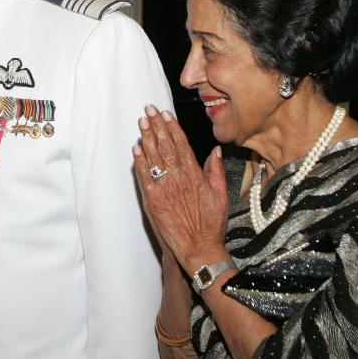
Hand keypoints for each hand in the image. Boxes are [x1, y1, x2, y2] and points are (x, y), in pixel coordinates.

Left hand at [132, 104, 229, 272]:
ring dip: (146, 139)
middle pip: (166, 147)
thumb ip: (217, 171)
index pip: (182, 145)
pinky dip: (140, 162)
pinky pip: (144, 178)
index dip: (172, 128)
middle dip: (156, 126)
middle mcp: (179, 179)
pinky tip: (136, 149)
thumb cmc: (211, 224)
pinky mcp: (152, 201)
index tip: (165, 114)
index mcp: (195, 175)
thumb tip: (216, 150)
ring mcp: (164, 189)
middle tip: (148, 110)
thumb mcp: (221, 195)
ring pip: (154, 159)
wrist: (198, 248)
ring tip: (141, 122)